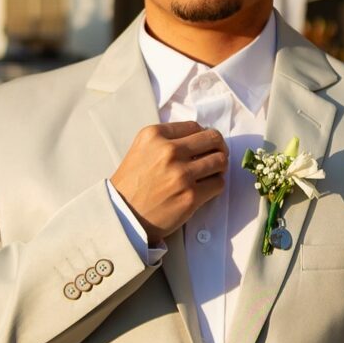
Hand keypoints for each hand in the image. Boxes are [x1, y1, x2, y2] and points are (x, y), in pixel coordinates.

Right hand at [110, 122, 227, 245]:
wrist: (123, 216)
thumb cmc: (132, 184)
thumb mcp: (141, 149)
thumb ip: (167, 139)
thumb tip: (200, 136)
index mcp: (154, 135)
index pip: (194, 126)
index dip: (203, 135)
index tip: (204, 145)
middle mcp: (169, 151)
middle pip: (212, 139)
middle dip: (218, 147)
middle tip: (217, 155)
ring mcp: (181, 174)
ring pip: (220, 161)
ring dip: (219, 167)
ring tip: (211, 173)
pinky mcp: (190, 196)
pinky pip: (219, 184)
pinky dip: (216, 185)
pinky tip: (206, 187)